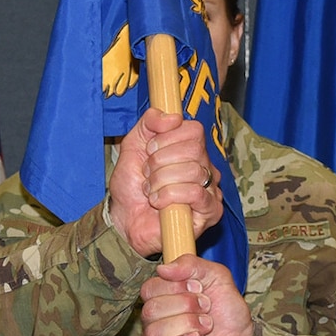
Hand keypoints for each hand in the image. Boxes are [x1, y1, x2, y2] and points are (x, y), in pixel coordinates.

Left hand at [107, 108, 222, 257]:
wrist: (124, 218)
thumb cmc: (132, 185)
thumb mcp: (134, 144)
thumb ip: (150, 122)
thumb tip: (172, 117)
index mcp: (191, 148)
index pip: (194, 130)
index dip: (167, 138)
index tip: (150, 150)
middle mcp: (205, 167)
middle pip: (194, 149)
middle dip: (160, 162)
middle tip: (148, 174)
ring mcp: (210, 189)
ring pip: (194, 171)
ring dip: (161, 181)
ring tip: (151, 190)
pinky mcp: (210, 212)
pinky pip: (196, 193)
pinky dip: (169, 196)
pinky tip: (158, 202)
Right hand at [140, 257, 250, 335]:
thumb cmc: (228, 314)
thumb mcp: (217, 278)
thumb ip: (192, 265)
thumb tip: (163, 268)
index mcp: (162, 301)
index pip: (149, 289)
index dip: (176, 287)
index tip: (199, 289)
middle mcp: (155, 324)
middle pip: (151, 310)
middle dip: (186, 306)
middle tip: (206, 309)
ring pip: (155, 333)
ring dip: (188, 326)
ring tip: (206, 328)